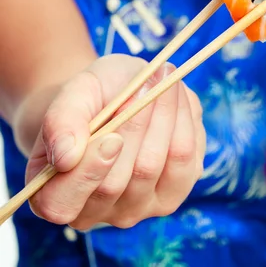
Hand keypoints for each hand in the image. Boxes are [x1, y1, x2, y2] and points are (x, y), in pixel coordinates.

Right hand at [26, 55, 204, 230]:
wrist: (117, 95)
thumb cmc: (89, 99)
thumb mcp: (73, 94)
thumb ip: (61, 120)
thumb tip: (66, 157)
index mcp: (53, 193)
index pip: (63, 203)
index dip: (89, 170)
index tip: (112, 134)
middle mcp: (93, 212)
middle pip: (116, 181)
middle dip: (133, 125)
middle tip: (143, 83)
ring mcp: (135, 208)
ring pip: (152, 167)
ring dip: (162, 116)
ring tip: (160, 80)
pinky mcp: (171, 195)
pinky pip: (185, 162)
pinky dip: (183, 122)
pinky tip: (175, 97)